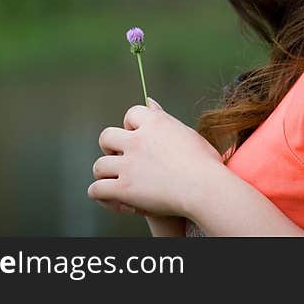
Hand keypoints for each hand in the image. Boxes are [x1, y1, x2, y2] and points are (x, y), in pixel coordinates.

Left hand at [88, 97, 223, 219]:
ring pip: (99, 165)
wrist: (206, 188)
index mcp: (155, 123)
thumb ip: (163, 119)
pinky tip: (119, 202)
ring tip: (118, 182)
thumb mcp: (187, 133)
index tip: (140, 139)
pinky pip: (97, 190)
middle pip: (107, 136)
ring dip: (106, 175)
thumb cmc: (206, 164)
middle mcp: (138, 140)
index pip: (131, 114)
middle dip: (111, 148)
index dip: (132, 127)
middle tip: (122, 159)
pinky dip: (104, 197)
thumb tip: (149, 101)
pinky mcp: (124, 188)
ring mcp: (129, 164)